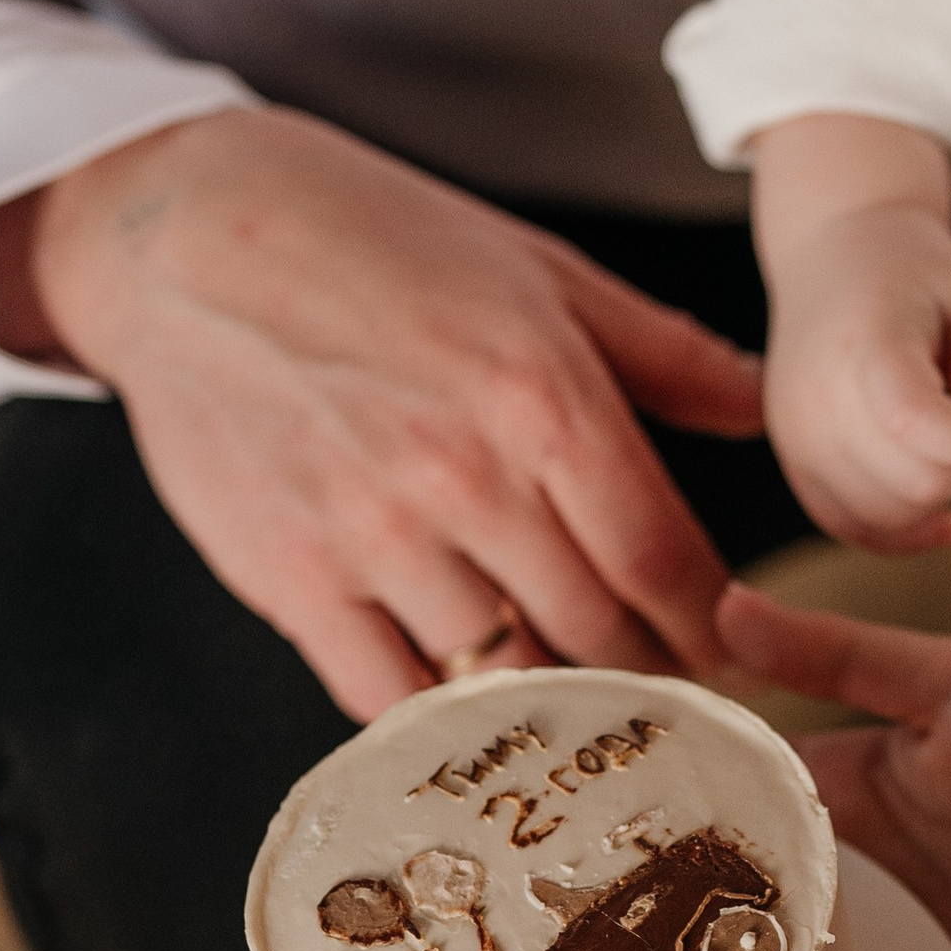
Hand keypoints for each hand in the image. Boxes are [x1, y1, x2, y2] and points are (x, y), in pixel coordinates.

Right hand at [0, 109, 763, 718]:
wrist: (184, 234)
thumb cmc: (375, 239)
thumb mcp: (539, 270)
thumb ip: (665, 352)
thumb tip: (766, 406)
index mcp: (544, 397)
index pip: (665, 563)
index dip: (709, 628)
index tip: (723, 653)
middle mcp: (467, 478)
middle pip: (598, 634)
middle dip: (645, 675)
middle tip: (666, 696)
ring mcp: (373, 536)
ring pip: (501, 674)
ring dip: (546, 698)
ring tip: (573, 703)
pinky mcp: (289, 578)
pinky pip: (387, 696)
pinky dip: (438, 715)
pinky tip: (465, 705)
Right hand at [752, 115, 950, 549]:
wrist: (831, 254)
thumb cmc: (906, 271)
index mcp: (864, 340)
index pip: (915, 422)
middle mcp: (815, 394)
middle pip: (913, 481)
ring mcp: (796, 434)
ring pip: (888, 514)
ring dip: (936, 492)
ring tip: (944, 439)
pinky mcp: (793, 459)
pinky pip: (850, 525)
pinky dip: (901, 528)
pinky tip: (938, 515)